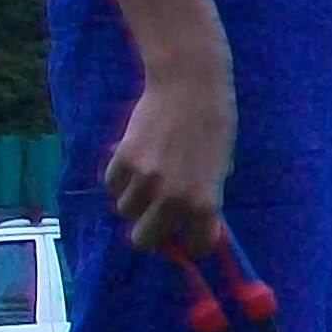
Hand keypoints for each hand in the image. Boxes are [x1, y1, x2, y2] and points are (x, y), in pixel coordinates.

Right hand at [104, 53, 234, 255]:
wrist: (189, 86)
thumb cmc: (213, 125)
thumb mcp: (220, 168)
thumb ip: (204, 200)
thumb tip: (190, 227)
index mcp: (205, 203)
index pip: (195, 245)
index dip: (193, 241)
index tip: (190, 235)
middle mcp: (173, 199)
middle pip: (145, 239)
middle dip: (151, 231)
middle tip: (157, 216)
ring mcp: (145, 181)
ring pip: (125, 211)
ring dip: (135, 201)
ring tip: (148, 178)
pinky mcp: (122, 161)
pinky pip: (111, 186)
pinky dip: (120, 180)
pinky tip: (134, 161)